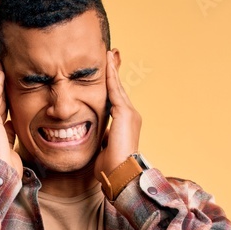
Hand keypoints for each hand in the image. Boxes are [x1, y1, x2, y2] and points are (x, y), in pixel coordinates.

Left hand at [93, 50, 141, 180]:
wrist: (120, 175)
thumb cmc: (111, 168)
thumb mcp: (104, 147)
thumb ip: (103, 137)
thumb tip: (99, 135)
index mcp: (125, 123)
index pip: (115, 100)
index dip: (111, 86)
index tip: (106, 73)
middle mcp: (131, 115)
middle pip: (118, 90)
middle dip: (113, 73)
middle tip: (109, 56)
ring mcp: (130, 113)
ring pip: (117, 87)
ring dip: (112, 70)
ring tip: (108, 54)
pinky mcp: (125, 113)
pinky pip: (115, 90)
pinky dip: (111, 76)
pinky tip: (106, 64)